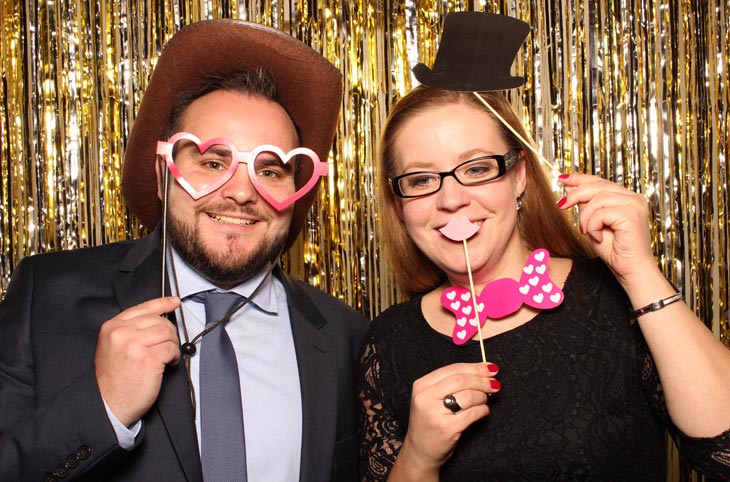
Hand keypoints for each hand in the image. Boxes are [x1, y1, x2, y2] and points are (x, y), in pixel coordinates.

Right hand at [95, 296, 180, 426]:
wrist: (108, 404)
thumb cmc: (114, 379)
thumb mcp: (113, 347)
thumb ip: (130, 331)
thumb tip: (159, 320)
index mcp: (112, 327)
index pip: (143, 308)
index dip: (162, 303)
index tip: (174, 302)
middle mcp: (122, 332)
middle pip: (159, 321)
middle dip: (169, 333)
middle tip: (167, 347)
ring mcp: (135, 344)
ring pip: (168, 333)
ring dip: (172, 345)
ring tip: (166, 357)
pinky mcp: (149, 358)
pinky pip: (172, 348)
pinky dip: (174, 356)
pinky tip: (168, 364)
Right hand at [399, 362, 499, 473]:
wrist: (420, 451)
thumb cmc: (430, 422)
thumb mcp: (431, 398)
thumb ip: (451, 384)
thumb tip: (483, 370)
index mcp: (422, 385)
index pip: (453, 369)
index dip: (475, 367)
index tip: (490, 368)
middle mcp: (425, 397)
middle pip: (461, 380)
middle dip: (482, 381)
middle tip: (495, 384)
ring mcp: (434, 413)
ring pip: (468, 396)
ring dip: (482, 397)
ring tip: (484, 400)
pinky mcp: (446, 428)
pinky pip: (473, 413)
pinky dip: (483, 410)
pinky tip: (484, 411)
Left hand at [557, 173, 656, 286]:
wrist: (630, 271)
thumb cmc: (615, 251)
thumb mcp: (594, 223)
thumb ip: (586, 206)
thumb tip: (570, 189)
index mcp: (626, 197)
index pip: (600, 181)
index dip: (580, 178)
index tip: (563, 178)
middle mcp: (633, 197)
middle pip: (597, 186)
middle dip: (575, 194)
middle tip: (561, 205)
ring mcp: (634, 204)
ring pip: (597, 199)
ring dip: (585, 217)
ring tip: (587, 232)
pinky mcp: (632, 214)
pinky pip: (601, 213)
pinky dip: (593, 225)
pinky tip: (597, 237)